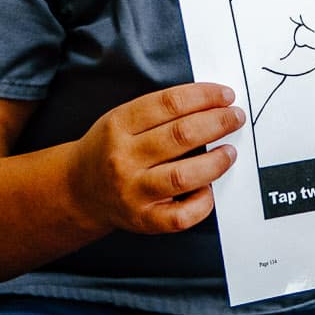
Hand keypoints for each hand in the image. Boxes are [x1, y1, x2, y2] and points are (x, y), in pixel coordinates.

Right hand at [67, 83, 243, 235]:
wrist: (79, 190)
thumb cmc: (110, 150)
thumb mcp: (121, 119)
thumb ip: (159, 111)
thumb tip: (211, 104)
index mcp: (118, 125)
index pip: (170, 103)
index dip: (204, 96)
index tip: (226, 95)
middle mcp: (124, 157)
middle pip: (181, 135)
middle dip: (218, 123)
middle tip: (235, 118)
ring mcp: (133, 191)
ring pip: (184, 175)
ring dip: (216, 162)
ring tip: (230, 152)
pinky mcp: (144, 219)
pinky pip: (181, 216)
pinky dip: (202, 202)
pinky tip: (208, 189)